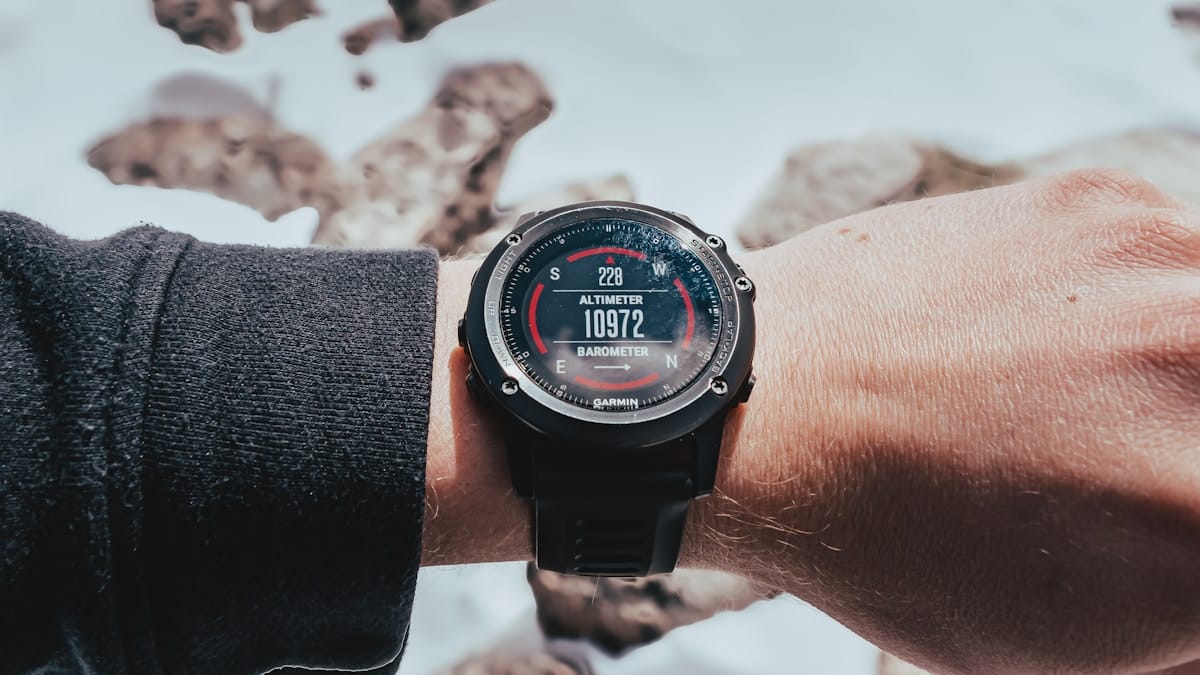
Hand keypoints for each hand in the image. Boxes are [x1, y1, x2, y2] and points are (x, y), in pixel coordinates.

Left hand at [693, 170, 1199, 673]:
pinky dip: (1125, 308)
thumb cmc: (888, 546)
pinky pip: (1165, 266)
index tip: (1153, 520)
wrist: (760, 404)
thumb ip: (1182, 614)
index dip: (1182, 535)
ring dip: (1173, 376)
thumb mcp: (1067, 645)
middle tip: (1115, 465)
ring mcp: (1165, 268)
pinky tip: (1031, 338)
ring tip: (1070, 402)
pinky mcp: (1109, 204)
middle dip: (1178, 454)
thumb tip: (1195, 556)